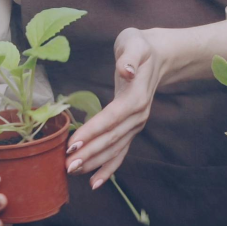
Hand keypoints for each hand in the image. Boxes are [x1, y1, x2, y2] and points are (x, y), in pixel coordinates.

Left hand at [64, 27, 173, 189]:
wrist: (158, 55)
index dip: (92, 132)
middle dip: (89, 154)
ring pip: (115, 149)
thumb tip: (125, 71)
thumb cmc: (140, 47)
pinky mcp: (131, 128)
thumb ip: (129, 57)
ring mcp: (136, 124)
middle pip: (112, 139)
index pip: (111, 118)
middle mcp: (138, 115)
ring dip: (94, 163)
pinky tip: (94, 182)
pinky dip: (108, 168)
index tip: (73, 143)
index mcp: (136, 97)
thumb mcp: (134, 43)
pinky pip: (120, 151)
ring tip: (73, 172)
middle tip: (67, 165)